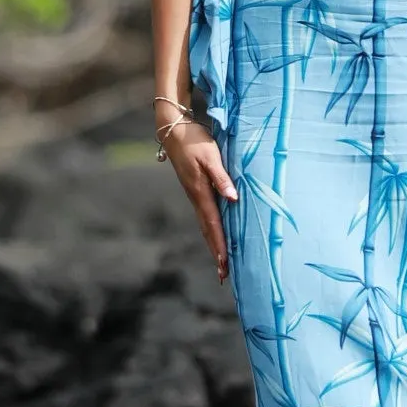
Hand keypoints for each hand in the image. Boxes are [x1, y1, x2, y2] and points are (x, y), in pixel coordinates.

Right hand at [164, 119, 237, 281]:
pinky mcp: (195, 191)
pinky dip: (211, 231)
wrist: (173, 131)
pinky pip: (205, 216)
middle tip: (225, 275)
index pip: (213, 224)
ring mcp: (194, 195)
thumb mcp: (211, 156)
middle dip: (217, 253)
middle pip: (207, 231)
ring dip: (214, 244)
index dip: (220, 244)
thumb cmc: (194, 141)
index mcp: (200, 192)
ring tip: (222, 264)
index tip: (226, 263)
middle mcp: (196, 198)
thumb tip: (233, 198)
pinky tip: (216, 236)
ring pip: (205, 226)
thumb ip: (222, 177)